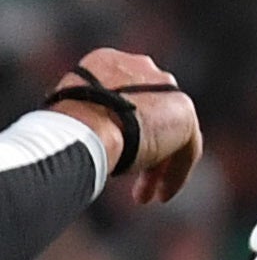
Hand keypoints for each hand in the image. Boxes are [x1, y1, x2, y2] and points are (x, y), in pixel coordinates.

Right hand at [57, 49, 197, 203]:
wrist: (84, 127)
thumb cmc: (67, 129)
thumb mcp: (77, 116)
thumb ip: (94, 118)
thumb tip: (97, 141)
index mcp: (109, 63)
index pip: (126, 98)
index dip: (123, 129)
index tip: (116, 154)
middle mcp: (140, 68)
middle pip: (151, 115)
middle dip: (144, 150)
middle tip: (133, 182)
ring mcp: (165, 88)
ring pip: (169, 134)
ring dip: (157, 168)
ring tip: (145, 196)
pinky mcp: (184, 112)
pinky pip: (185, 148)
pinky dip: (175, 173)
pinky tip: (161, 195)